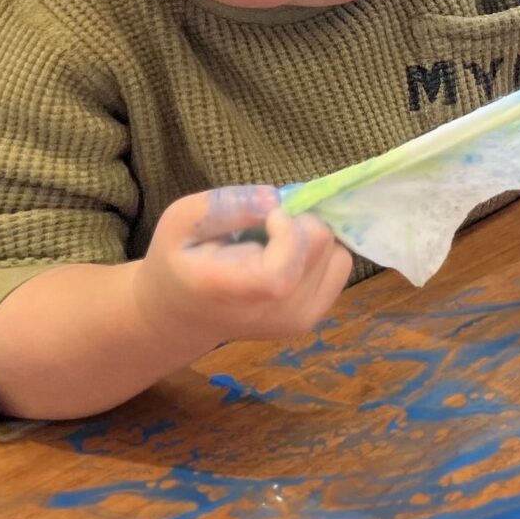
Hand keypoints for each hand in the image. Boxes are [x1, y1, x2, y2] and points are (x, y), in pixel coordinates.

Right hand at [132, 185, 351, 349]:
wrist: (182, 313)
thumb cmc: (179, 261)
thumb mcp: (180, 221)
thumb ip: (223, 206)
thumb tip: (273, 198)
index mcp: (232, 292)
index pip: (283, 270)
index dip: (286, 229)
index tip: (266, 215)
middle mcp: (272, 313)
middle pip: (319, 244)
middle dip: (298, 221)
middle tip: (265, 225)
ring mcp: (297, 320)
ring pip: (337, 252)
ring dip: (311, 237)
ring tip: (273, 243)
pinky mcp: (312, 318)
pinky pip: (341, 266)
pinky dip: (322, 253)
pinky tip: (288, 256)